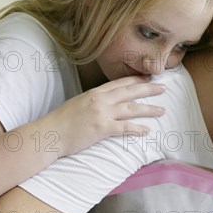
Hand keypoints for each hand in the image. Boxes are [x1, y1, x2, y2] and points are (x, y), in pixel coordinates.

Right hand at [40, 75, 165, 156]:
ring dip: (149, 109)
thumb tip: (104, 104)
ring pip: (131, 108)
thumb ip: (93, 102)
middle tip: (163, 88)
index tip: (148, 78)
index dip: (136, 80)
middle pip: (130, 91)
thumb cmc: (60, 122)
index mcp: (94, 93)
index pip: (119, 83)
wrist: (48, 134)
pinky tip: (147, 130)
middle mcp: (100, 100)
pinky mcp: (101, 128)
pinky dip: (137, 129)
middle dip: (148, 89)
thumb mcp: (78, 104)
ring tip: (162, 110)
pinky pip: (124, 128)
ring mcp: (101, 113)